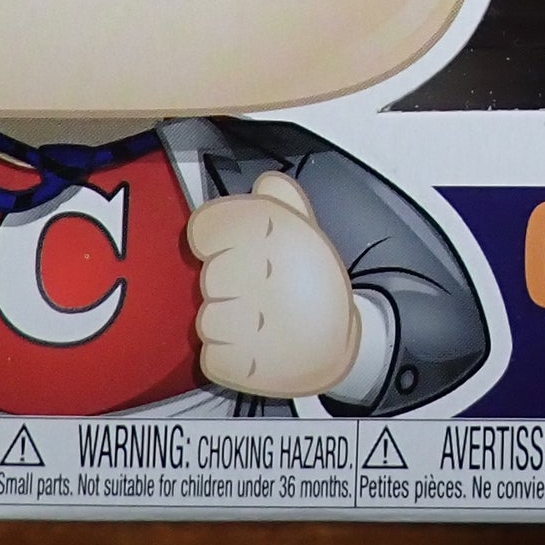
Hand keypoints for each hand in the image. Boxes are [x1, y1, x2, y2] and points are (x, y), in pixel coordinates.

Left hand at [188, 171, 360, 398]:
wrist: (339, 342)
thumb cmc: (316, 285)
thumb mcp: (306, 231)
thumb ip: (281, 202)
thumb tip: (264, 182)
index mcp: (272, 235)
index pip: (206, 227)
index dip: (212, 238)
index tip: (225, 247)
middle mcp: (255, 272)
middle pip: (208, 276)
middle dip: (226, 283)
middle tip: (254, 288)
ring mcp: (247, 321)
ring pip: (206, 318)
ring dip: (226, 322)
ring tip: (257, 320)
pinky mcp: (241, 363)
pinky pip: (210, 355)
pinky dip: (226, 354)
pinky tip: (252, 345)